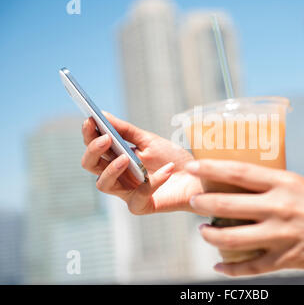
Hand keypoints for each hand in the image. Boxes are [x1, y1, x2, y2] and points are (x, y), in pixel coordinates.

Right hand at [81, 112, 202, 213]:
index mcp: (115, 158)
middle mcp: (115, 176)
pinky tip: (168, 169)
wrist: (197, 177)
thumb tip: (102, 114)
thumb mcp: (149, 141)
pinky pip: (139, 196)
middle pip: (90, 165)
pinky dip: (154, 181)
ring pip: (103, 184)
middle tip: (105, 139)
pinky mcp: (140, 206)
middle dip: (93, 151)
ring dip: (111, 169)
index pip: (94, 147)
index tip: (90, 120)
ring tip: (125, 158)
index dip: (88, 134)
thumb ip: (126, 131)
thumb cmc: (171, 158)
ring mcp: (126, 192)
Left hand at [185, 159, 303, 275]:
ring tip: (202, 231)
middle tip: (192, 201)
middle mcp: (280, 207)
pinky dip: (230, 269)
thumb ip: (280, 188)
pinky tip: (218, 266)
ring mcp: (283, 236)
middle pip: (228, 205)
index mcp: (286, 183)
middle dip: (203, 203)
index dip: (211, 167)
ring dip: (210, 236)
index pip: (239, 171)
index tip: (192, 165)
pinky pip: (251, 268)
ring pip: (232, 238)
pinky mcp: (289, 260)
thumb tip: (253, 188)